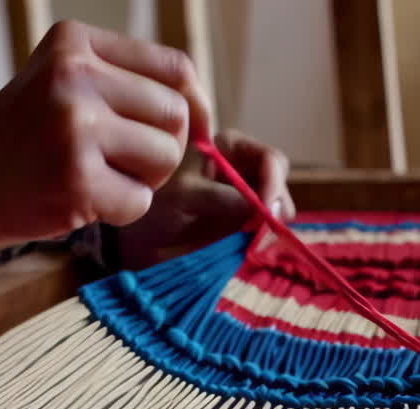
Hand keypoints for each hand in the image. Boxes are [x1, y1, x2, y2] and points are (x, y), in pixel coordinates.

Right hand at [0, 21, 212, 273]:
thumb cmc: (20, 141)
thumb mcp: (62, 84)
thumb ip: (125, 84)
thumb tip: (204, 115)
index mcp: (74, 42)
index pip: (175, 67)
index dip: (196, 104)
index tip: (195, 130)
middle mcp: (74, 75)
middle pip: (176, 114)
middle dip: (163, 149)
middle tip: (122, 163)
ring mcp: (74, 127)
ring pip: (166, 157)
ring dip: (144, 180)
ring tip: (99, 178)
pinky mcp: (76, 179)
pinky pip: (140, 200)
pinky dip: (121, 211)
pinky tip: (81, 201)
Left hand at [116, 129, 294, 270]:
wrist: (140, 235)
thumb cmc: (156, 202)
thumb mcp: (184, 195)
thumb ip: (220, 198)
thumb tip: (258, 208)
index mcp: (231, 149)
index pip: (270, 159)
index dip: (274, 182)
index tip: (267, 209)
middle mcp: (245, 171)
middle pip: (279, 186)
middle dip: (278, 206)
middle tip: (268, 230)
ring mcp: (247, 200)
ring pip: (276, 210)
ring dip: (274, 226)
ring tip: (260, 242)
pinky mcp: (245, 225)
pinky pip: (265, 231)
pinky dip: (265, 240)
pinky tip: (255, 249)